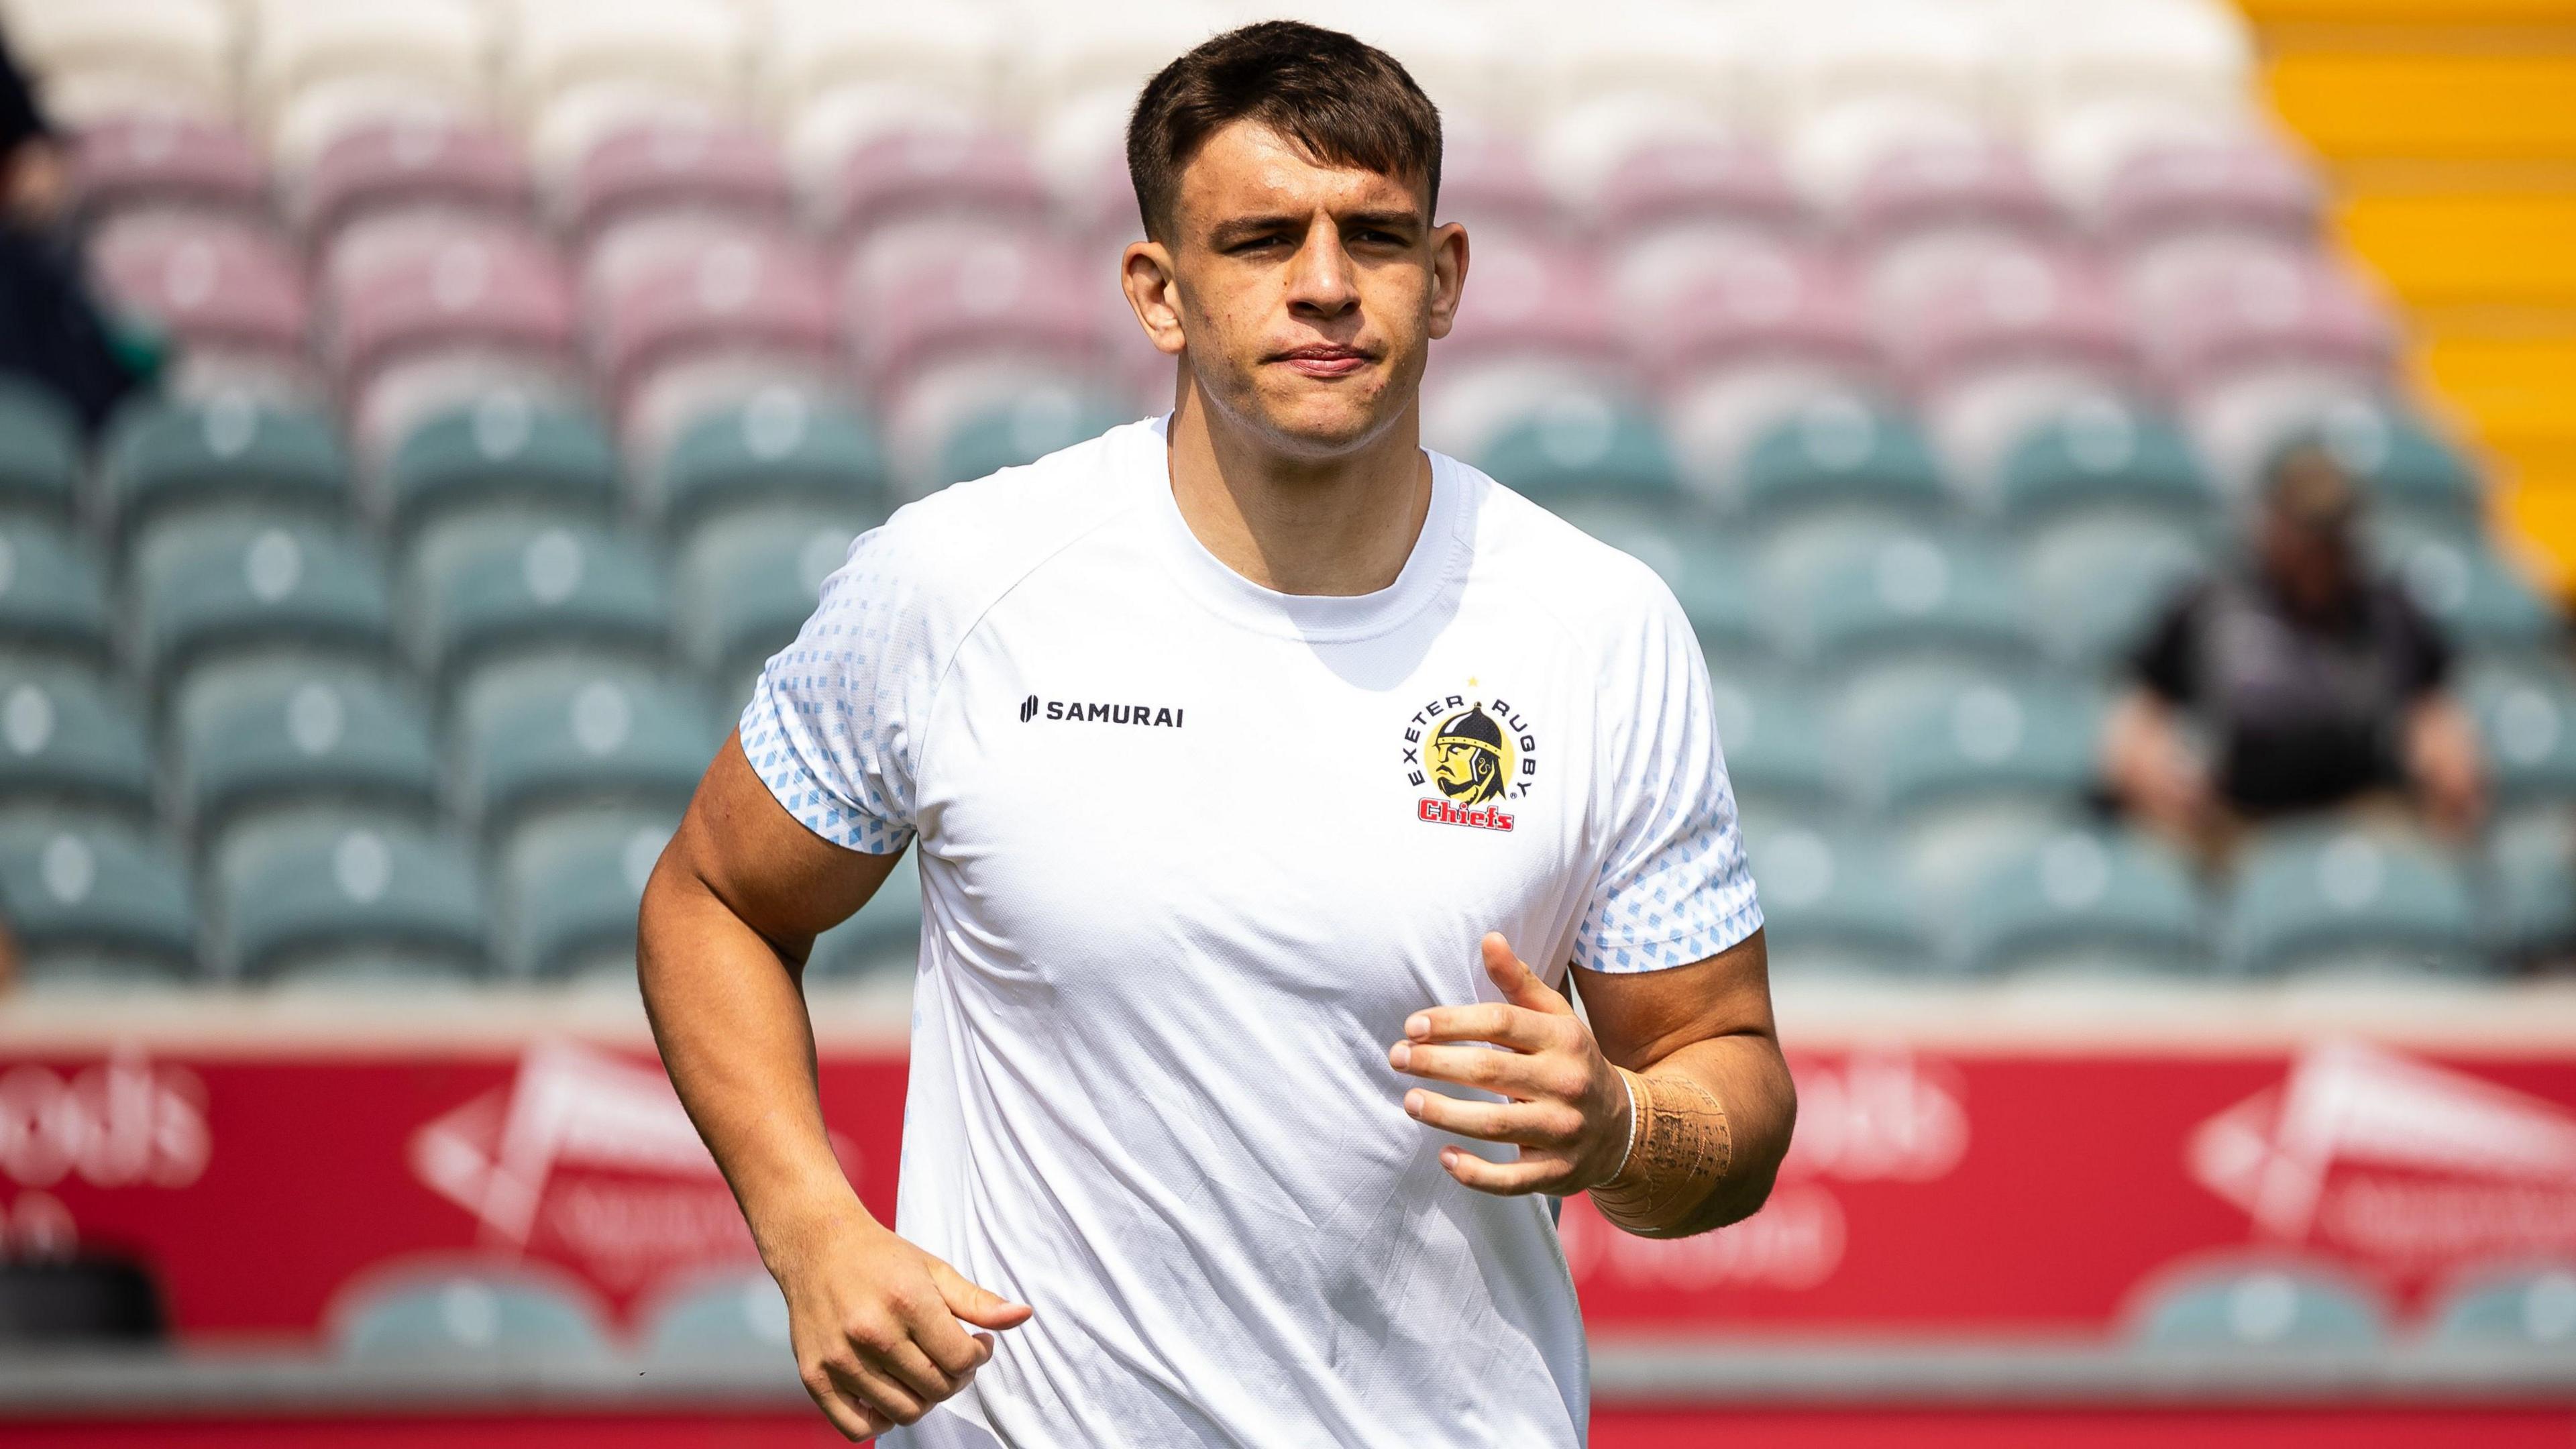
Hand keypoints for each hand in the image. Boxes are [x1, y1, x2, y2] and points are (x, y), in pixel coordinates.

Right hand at [772, 1210, 1032, 1438]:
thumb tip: (1024, 1316)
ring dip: (924, 1398)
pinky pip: (856, 1428)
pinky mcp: (814, 1377)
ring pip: (904, 1411)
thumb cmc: (882, 1259)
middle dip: (956, 1378)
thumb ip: (979, 1302)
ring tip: (924, 1371)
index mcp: (907, 1301)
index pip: (961, 1360)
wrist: (816, 1246)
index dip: (979, 1357)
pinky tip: (891, 1392)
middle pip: (937, 1389)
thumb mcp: (935, 1270)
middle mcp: (871, 1332)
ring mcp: (840, 1359)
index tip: (976, 1344)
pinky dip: (881, 1421)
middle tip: (951, 1357)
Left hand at [1388, 932, 1632, 1195]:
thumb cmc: (1572, 1061)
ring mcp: (1562, 1131)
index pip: (1500, 1023)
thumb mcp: (1556, 1017)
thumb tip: (1488, 938)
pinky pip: (1511, 1179)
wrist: (1622, 1128)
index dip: (1451, 1023)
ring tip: (1409, 1102)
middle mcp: (1566, 1083)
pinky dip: (1475, 1173)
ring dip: (1445, 1114)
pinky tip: (1444, 1156)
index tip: (1412, 1026)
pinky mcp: (1556, 1173)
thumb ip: (1519, 981)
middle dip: (1436, 1064)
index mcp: (1564, 1038)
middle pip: (1490, 1071)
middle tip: (1396, 1058)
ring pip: (1495, 1125)